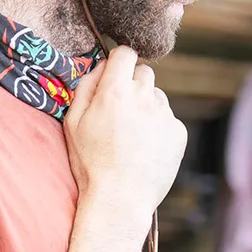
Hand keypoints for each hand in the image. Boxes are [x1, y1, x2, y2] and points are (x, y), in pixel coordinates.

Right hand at [62, 46, 186, 216]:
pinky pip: (168, 119)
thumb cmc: (91, 162)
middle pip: (144, 72)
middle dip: (132, 84)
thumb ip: (86, 86)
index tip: (115, 74)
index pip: (126, 53)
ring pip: (157, 96)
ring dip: (146, 106)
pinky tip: (145, 148)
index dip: (119, 62)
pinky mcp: (178, 132)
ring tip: (132, 135)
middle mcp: (144, 98)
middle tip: (120, 110)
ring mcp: (165, 115)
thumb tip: (101, 65)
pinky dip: (159, 128)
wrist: (120, 199)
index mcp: (115, 92)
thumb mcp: (73, 123)